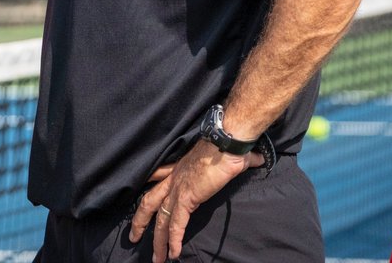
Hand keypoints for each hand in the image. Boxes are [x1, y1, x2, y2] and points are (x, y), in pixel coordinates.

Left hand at [129, 140, 263, 262]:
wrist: (228, 141)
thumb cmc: (231, 145)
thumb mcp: (231, 155)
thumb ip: (243, 160)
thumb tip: (258, 158)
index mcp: (181, 167)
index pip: (158, 178)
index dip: (151, 191)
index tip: (143, 205)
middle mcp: (174, 178)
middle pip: (149, 201)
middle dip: (140, 221)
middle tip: (134, 236)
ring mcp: (178, 189)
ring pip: (160, 219)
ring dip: (157, 240)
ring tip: (156, 258)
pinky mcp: (187, 198)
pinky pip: (176, 225)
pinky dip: (173, 241)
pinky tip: (173, 254)